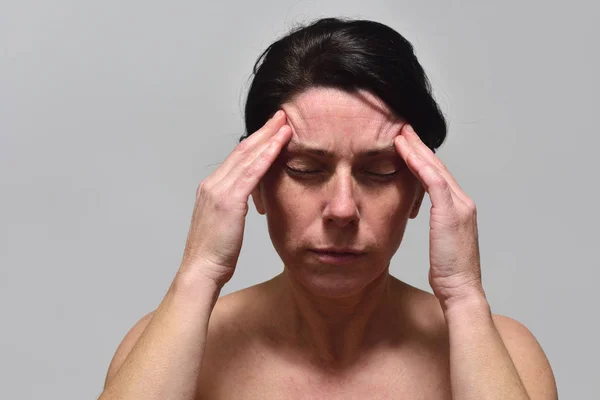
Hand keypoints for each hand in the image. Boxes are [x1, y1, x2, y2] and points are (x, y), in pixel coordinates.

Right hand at [179, 110, 291, 287]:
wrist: (201, 270)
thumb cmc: (214, 254)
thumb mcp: (224, 225)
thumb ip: (233, 207)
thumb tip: (246, 201)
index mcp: (211, 188)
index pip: (236, 158)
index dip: (254, 142)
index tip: (270, 130)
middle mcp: (212, 184)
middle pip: (242, 150)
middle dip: (263, 132)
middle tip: (280, 116)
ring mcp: (219, 190)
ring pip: (248, 156)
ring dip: (268, 137)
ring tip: (284, 123)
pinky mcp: (229, 200)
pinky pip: (252, 172)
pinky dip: (267, 155)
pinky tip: (280, 144)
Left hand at [394, 124, 483, 307]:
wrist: (461, 290)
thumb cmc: (449, 273)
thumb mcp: (440, 244)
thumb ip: (435, 226)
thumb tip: (417, 217)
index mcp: (459, 209)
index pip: (439, 176)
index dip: (423, 159)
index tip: (407, 145)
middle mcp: (462, 202)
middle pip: (438, 166)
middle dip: (419, 146)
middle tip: (402, 129)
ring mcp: (459, 205)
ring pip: (435, 168)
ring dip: (416, 149)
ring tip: (400, 134)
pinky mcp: (450, 212)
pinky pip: (433, 180)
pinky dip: (418, 164)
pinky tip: (404, 152)